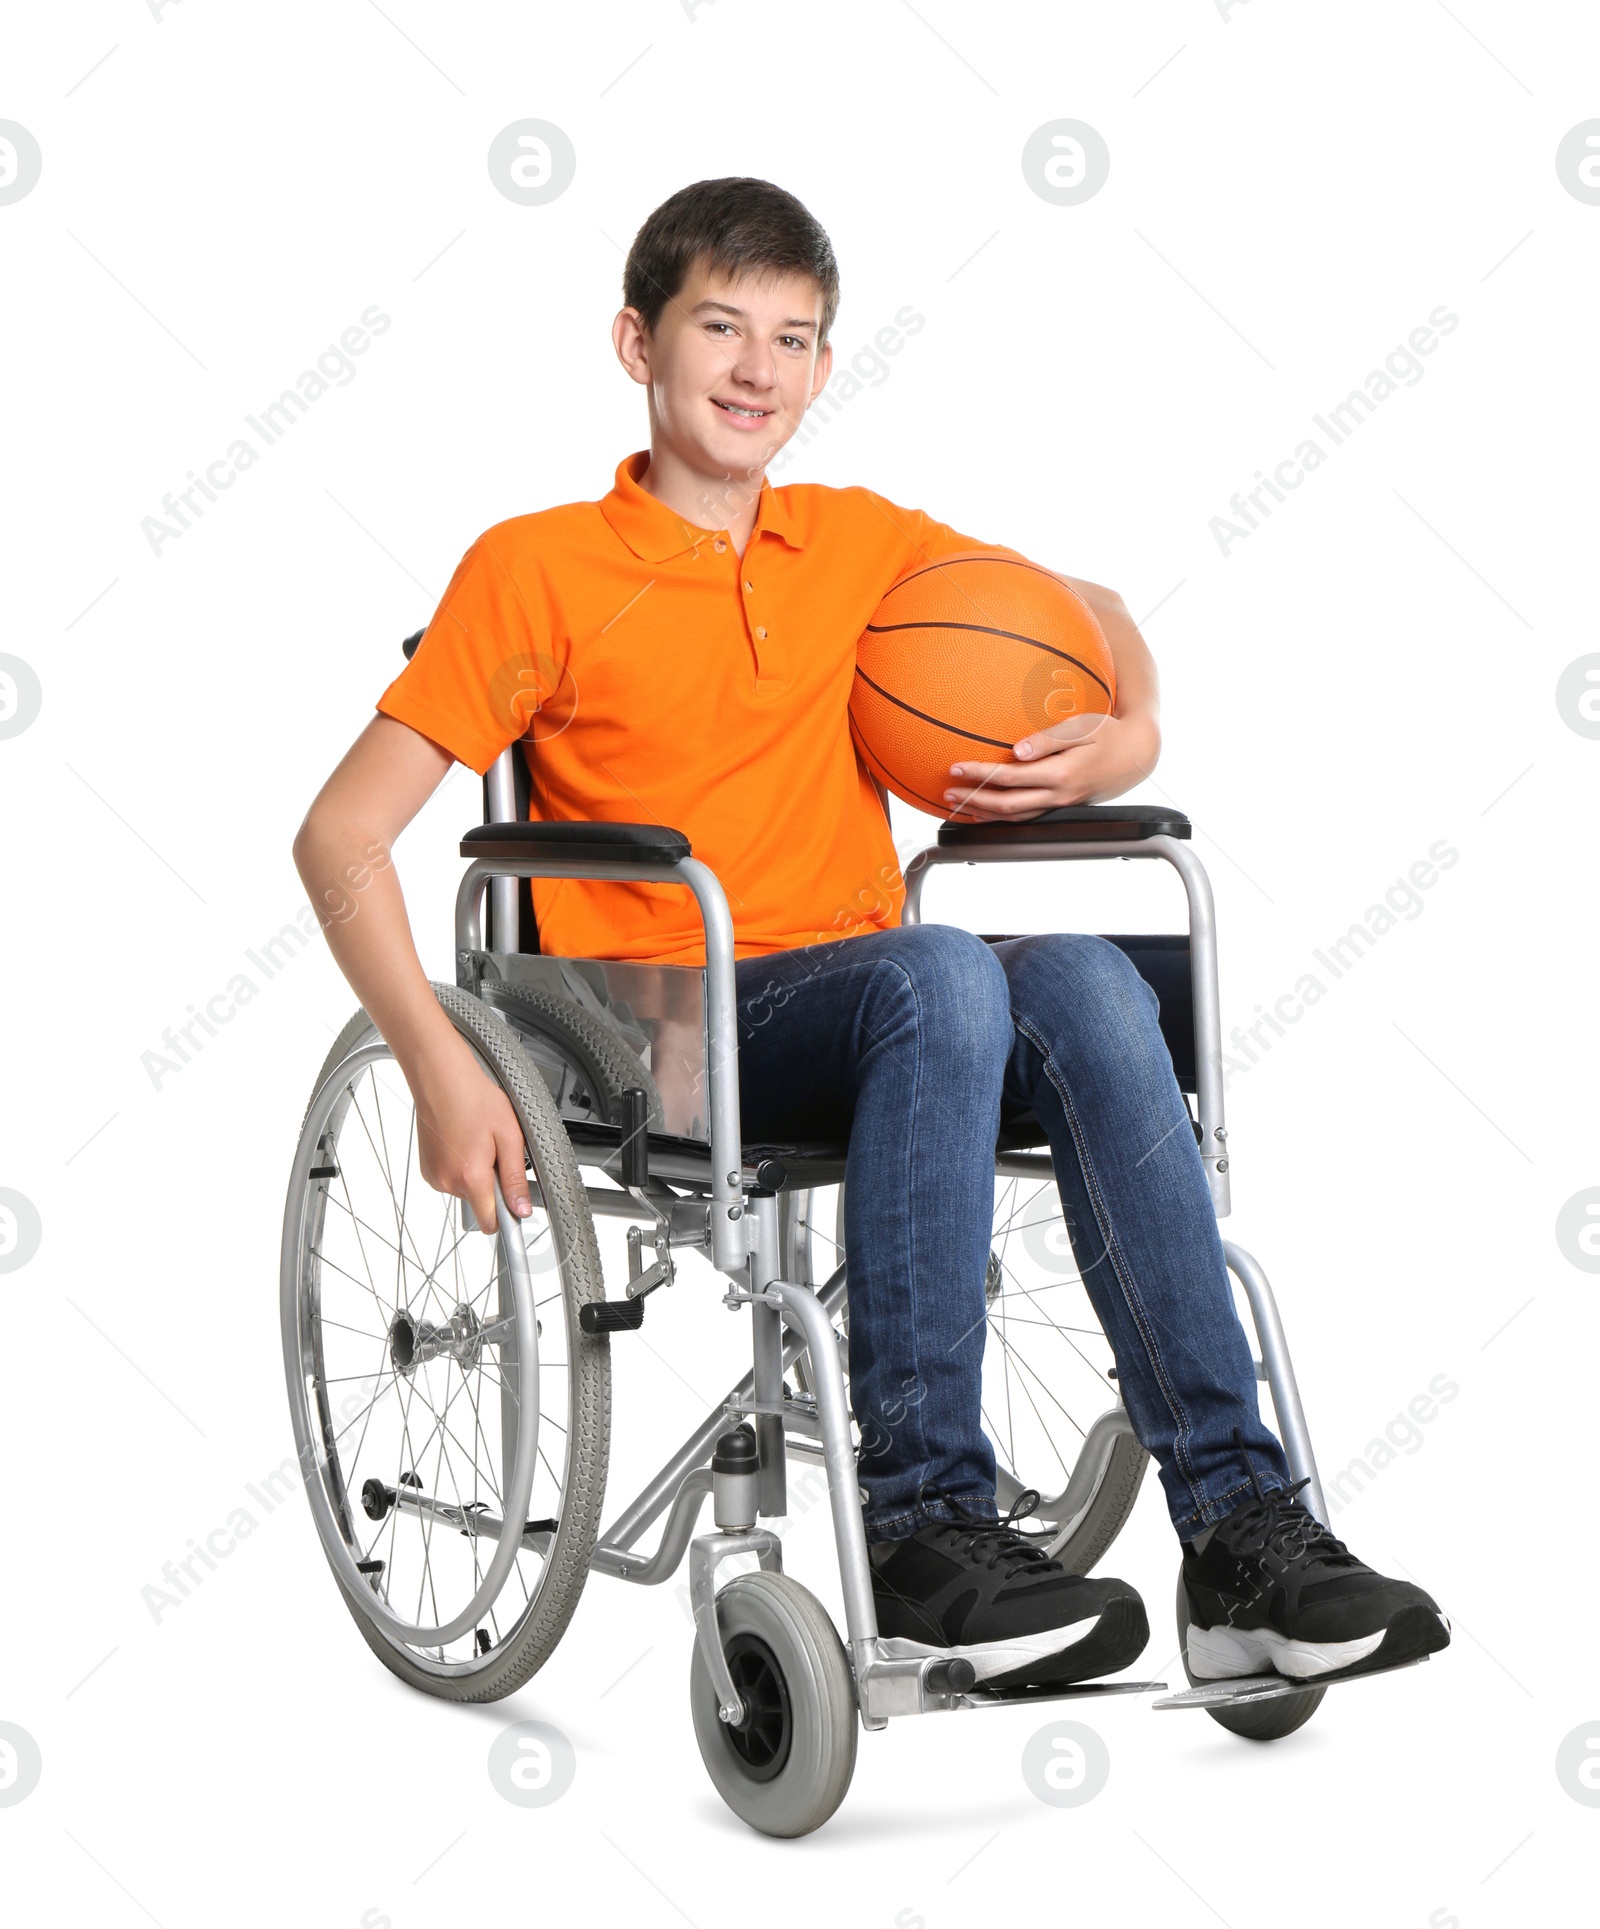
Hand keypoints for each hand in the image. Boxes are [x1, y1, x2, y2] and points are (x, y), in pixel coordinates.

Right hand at [408, 1030, 533, 1234]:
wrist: (441, 1077)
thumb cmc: (474, 1099)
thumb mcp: (509, 1137)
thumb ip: (515, 1178)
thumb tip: (522, 1209)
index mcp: (470, 1178)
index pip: (489, 1223)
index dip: (506, 1216)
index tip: (515, 1205)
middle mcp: (447, 1182)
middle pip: (480, 1203)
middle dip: (492, 1184)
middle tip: (495, 1151)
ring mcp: (433, 1175)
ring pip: (466, 1190)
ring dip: (476, 1173)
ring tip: (477, 1141)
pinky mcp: (426, 1168)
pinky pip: (451, 1178)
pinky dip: (460, 1166)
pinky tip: (463, 1141)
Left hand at [941, 708, 1160, 821]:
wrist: (1137, 754)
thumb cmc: (1109, 733)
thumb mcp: (1083, 726)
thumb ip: (1049, 739)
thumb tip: (1017, 751)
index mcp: (1061, 774)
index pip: (1010, 777)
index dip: (980, 774)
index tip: (956, 768)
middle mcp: (1059, 795)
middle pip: (1006, 804)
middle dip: (973, 800)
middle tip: (947, 793)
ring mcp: (1060, 804)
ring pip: (1015, 816)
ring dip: (983, 812)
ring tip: (957, 806)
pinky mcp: (1061, 805)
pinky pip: (1025, 816)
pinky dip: (1001, 817)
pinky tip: (984, 813)